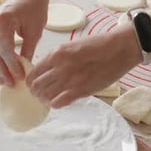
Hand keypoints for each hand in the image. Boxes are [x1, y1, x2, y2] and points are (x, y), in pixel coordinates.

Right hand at [0, 0, 62, 86]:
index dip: (12, 66)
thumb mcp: (35, 31)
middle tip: (11, 83)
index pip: (5, 50)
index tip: (20, 77)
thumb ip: (27, 51)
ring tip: (2, 80)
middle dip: (2, 71)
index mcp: (4, 20)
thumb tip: (24, 70)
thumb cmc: (35, 8)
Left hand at [27, 25, 141, 107]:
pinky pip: (58, 103)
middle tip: (39, 94)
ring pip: (45, 95)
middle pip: (36, 85)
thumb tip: (47, 72)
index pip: (33, 72)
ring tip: (48, 99)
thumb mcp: (72, 46)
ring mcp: (69, 79)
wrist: (120, 48)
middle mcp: (59, 66)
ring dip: (44, 99)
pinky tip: (59, 102)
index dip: (30, 81)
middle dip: (35, 92)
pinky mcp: (80, 90)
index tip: (33, 84)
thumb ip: (58, 59)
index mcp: (56, 54)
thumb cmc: (99, 46)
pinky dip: (55, 104)